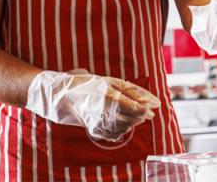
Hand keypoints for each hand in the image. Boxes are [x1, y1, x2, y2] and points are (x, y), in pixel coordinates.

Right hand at [26, 70, 160, 141]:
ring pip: (124, 128)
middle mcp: (102, 110)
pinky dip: (122, 130)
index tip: (154, 107)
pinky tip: (123, 123)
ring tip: (135, 115)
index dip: (145, 108)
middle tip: (147, 111)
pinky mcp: (93, 129)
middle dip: (141, 116)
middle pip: (130, 119)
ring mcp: (97, 121)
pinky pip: (113, 134)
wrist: (62, 95)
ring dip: (133, 122)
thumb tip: (150, 100)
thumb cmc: (88, 84)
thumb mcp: (110, 81)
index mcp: (107, 95)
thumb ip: (131, 90)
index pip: (132, 106)